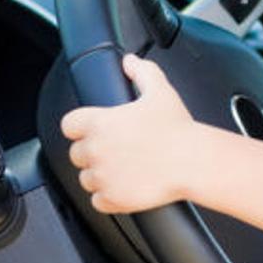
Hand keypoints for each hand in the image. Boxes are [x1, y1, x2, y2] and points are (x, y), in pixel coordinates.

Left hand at [60, 54, 197, 213]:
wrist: (193, 162)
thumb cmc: (178, 129)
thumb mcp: (160, 91)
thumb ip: (142, 72)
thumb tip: (131, 61)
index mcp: (98, 123)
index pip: (69, 125)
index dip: (81, 127)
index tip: (94, 130)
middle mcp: (95, 150)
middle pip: (76, 154)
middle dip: (92, 153)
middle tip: (116, 150)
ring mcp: (102, 177)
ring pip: (86, 179)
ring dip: (99, 176)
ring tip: (121, 170)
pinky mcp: (113, 199)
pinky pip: (97, 201)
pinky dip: (107, 197)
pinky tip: (124, 187)